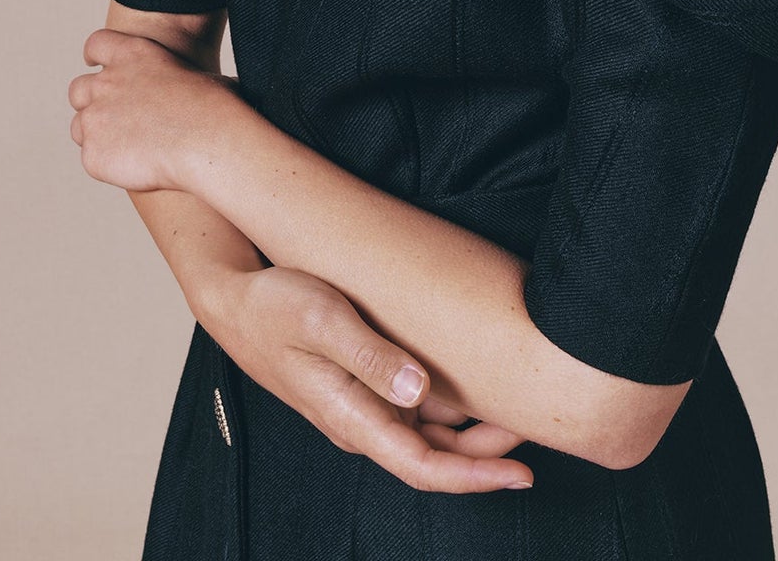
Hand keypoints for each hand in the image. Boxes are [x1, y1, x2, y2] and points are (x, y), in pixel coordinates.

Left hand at [68, 26, 238, 193]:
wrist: (207, 141)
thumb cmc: (215, 107)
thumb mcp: (195, 75)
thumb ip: (174, 79)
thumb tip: (199, 89)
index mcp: (132, 54)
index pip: (97, 44)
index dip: (94, 55)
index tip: (94, 64)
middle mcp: (106, 82)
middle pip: (79, 89)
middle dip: (91, 101)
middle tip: (112, 117)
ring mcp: (95, 119)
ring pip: (80, 126)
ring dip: (97, 134)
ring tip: (128, 147)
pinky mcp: (93, 154)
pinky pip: (92, 158)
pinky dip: (108, 163)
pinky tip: (135, 166)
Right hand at [198, 263, 534, 492]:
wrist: (234, 300)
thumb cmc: (274, 306)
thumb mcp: (322, 319)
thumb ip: (369, 355)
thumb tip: (417, 390)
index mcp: (352, 417)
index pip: (423, 466)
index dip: (475, 476)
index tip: (522, 475)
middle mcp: (361, 423)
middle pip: (435, 456)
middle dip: (489, 455)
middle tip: (543, 427)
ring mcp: (362, 407)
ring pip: (429, 435)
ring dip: (475, 431)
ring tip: (523, 405)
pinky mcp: (363, 387)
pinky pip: (416, 411)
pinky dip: (452, 408)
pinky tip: (479, 385)